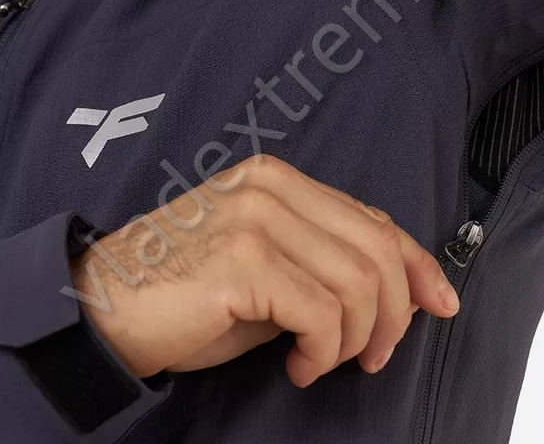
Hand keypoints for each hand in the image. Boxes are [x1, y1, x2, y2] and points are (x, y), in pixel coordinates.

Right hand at [71, 154, 458, 386]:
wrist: (103, 307)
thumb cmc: (185, 293)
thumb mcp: (267, 269)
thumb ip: (321, 263)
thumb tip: (394, 291)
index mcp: (279, 179)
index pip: (372, 218)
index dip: (417, 263)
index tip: (439, 301)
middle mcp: (272, 187)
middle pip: (377, 248)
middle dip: (393, 313)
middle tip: (374, 355)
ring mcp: (257, 218)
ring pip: (358, 281)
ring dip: (354, 338)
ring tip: (323, 361)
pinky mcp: (244, 260)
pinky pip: (321, 311)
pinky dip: (324, 350)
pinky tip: (298, 364)